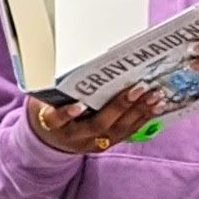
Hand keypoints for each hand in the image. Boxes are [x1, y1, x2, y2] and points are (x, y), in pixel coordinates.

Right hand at [25, 84, 160, 153]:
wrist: (52, 139)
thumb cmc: (49, 108)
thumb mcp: (44, 97)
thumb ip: (54, 84)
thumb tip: (68, 54)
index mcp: (52, 124)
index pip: (56, 120)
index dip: (66, 114)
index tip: (78, 105)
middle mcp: (73, 137)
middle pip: (96, 125)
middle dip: (118, 107)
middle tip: (137, 89)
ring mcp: (91, 143)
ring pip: (116, 131)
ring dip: (138, 112)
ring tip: (154, 96)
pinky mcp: (106, 144)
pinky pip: (126, 133)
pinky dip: (142, 119)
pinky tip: (155, 107)